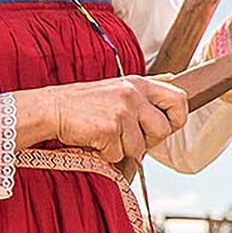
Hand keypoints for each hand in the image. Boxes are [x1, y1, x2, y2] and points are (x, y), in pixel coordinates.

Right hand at [15, 77, 186, 164]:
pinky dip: (107, 155)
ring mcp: (121, 112)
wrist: (52, 109)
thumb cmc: (85, 103)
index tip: (164, 126)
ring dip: (124, 150)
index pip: (179, 99)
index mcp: (139, 84)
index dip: (176, 118)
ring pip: (141, 148)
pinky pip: (119, 155)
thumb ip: (147, 84)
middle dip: (149, 140)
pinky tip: (95, 141)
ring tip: (106, 136)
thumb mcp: (118, 85)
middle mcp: (133, 95)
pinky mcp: (108, 129)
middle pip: (163, 129)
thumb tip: (172, 77)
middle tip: (128, 137)